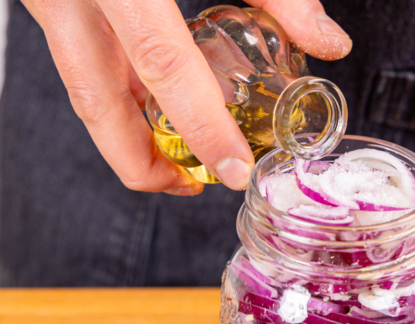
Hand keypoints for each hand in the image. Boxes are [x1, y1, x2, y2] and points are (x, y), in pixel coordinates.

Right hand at [21, 0, 351, 194]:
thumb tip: (329, 44)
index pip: (162, 61)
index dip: (200, 126)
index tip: (234, 172)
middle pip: (96, 105)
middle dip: (145, 163)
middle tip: (195, 187)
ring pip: (84, 93)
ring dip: (130, 137)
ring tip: (181, 160)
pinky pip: (84, 64)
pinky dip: (122, 97)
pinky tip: (159, 106)